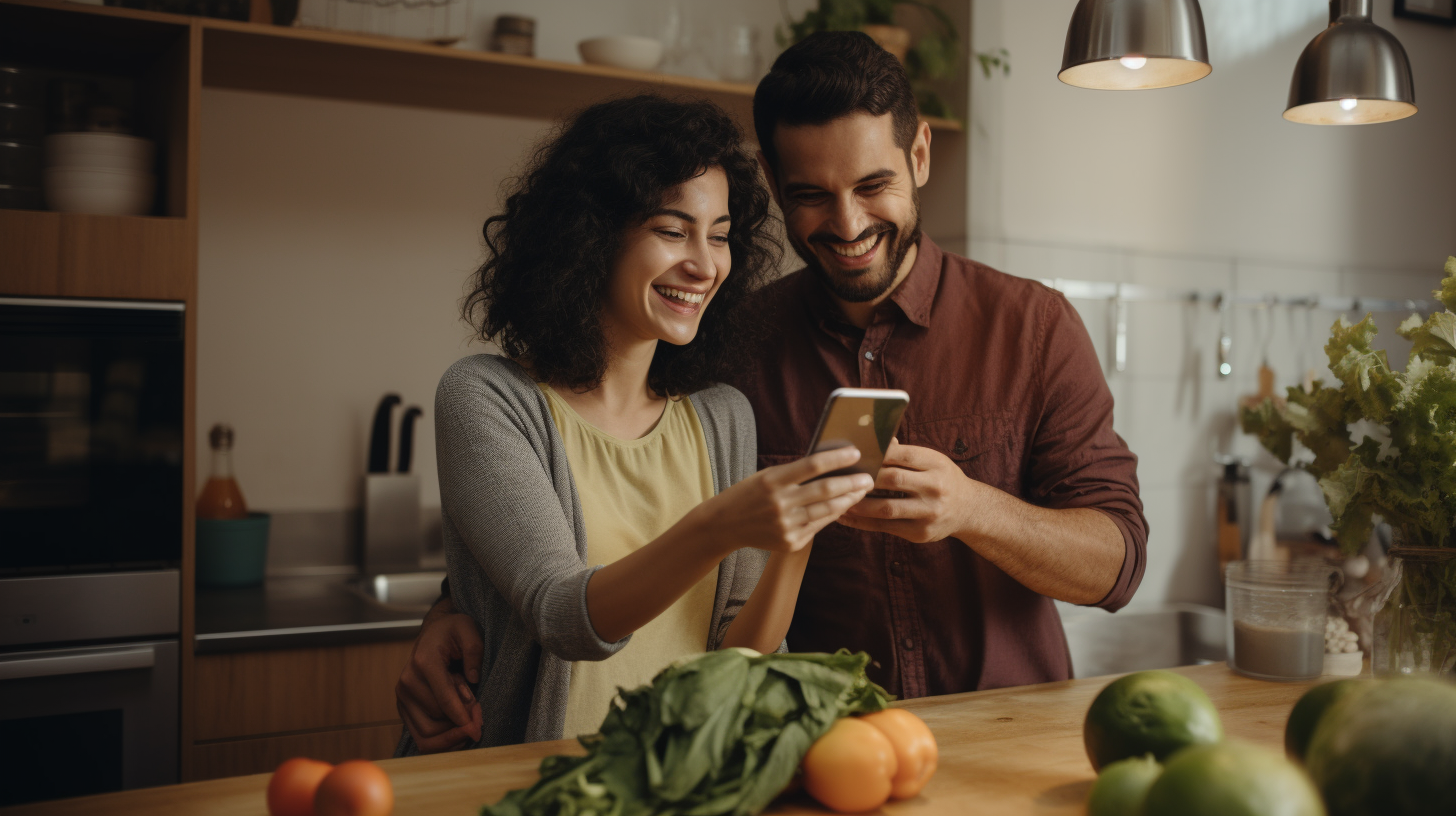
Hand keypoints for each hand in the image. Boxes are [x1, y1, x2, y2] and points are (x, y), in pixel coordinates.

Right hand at [395, 612, 484, 752]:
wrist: (433, 634)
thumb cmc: (452, 632)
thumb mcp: (468, 630)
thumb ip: (474, 650)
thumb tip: (473, 678)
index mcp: (423, 662)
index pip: (443, 700)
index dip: (462, 717)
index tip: (478, 725)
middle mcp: (407, 682)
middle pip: (437, 719)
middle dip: (461, 724)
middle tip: (479, 718)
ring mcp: (402, 697)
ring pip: (426, 734)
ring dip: (451, 735)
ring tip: (469, 723)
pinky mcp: (404, 708)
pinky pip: (420, 737)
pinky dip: (440, 742)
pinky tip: (457, 736)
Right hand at [703, 446, 873, 553]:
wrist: (725, 525)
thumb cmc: (750, 494)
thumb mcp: (766, 477)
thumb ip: (795, 473)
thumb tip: (832, 465)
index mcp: (772, 481)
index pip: (812, 465)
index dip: (837, 458)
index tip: (856, 451)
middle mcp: (779, 504)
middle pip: (825, 490)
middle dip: (852, 483)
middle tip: (868, 477)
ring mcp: (785, 526)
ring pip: (827, 510)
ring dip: (849, 500)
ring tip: (861, 491)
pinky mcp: (790, 542)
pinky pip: (819, 526)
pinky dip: (833, 515)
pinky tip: (843, 506)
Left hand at [838, 439, 972, 543]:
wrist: (969, 509)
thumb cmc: (943, 479)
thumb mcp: (932, 461)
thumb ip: (905, 454)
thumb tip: (876, 439)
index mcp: (936, 464)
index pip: (903, 456)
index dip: (876, 454)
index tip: (855, 453)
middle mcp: (935, 488)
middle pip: (892, 480)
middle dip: (864, 478)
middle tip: (840, 475)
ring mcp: (929, 512)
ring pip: (886, 508)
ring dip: (858, 504)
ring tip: (837, 498)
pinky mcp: (921, 533)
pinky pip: (886, 528)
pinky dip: (862, 523)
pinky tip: (846, 517)